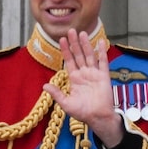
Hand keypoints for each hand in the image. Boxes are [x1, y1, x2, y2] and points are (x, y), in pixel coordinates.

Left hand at [43, 29, 123, 147]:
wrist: (97, 117)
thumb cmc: (82, 112)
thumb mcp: (66, 103)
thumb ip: (56, 93)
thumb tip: (44, 86)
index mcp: (74, 78)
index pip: (69, 61)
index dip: (65, 51)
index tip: (61, 39)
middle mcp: (84, 74)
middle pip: (78, 55)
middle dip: (74, 43)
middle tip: (71, 31)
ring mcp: (94, 73)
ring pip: (89, 55)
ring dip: (86, 45)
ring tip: (82, 33)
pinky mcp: (104, 76)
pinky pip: (103, 62)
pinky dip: (102, 52)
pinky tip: (100, 42)